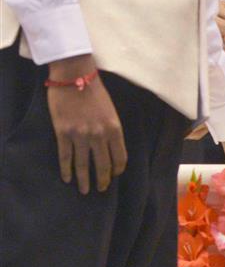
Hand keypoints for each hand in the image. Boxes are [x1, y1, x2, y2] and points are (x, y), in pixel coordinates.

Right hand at [46, 56, 126, 193]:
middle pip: (103, 165)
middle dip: (103, 180)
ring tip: (85, 190)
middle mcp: (99, 135)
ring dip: (85, 180)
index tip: (115, 176)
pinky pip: (65, 157)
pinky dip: (66, 170)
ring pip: (83, 165)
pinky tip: (67, 179)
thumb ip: (111, 128)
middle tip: (101, 189)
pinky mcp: (63, 133)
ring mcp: (80, 135)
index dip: (117, 169)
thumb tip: (109, 146)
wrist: (74, 76)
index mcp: (114, 128)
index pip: (120, 156)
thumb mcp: (111, 110)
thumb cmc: (94, 90)